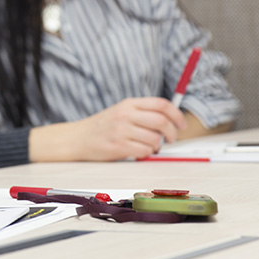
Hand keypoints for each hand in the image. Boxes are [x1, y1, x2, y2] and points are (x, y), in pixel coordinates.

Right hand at [61, 97, 186, 160]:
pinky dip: (146, 154)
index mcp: (129, 103)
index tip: (181, 125)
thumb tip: (171, 121)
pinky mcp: (118, 146)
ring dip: (156, 146)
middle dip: (172, 133)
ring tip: (149, 146)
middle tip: (171, 139)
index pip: (161, 104)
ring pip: (155, 139)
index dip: (176, 115)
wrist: (77, 138)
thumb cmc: (102, 126)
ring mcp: (121, 130)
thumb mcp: (121, 111)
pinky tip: (138, 152)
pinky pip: (144, 151)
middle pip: (162, 121)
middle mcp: (125, 114)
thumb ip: (143, 112)